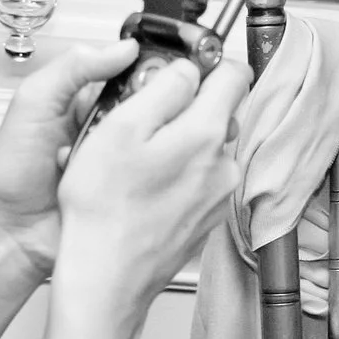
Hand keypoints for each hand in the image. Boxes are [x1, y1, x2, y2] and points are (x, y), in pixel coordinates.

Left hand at [0, 39, 137, 272]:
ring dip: (140, 145)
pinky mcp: (132, 189)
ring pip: (156, 140)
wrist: (12, 230)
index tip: (165, 72)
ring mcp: (124, 160)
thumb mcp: (33, 102)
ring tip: (112, 152)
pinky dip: (144, 175)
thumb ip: (72, 69)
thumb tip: (122, 49)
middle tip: (126, 120)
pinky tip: (130, 177)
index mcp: (89, 98)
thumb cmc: (14, 171)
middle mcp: (112, 127)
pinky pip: (153, 176)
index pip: (135, 71)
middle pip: (154, 105)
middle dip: (146, 112)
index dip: (152, 70)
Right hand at [52, 54, 250, 306]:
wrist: (106, 278)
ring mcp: (217, 195)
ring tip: (133, 156)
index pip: (234, 73)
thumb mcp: (121, 128)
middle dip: (183, 105)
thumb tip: (186, 69)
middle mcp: (223, 165)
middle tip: (139, 116)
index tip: (180, 65)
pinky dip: (175, 172)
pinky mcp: (206, 217)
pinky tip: (141, 185)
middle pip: (218, 110)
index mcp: (206, 135)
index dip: (206, 61)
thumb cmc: (104, 211)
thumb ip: (163, 88)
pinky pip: (197, 178)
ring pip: (205, 146)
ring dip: (176, 141)